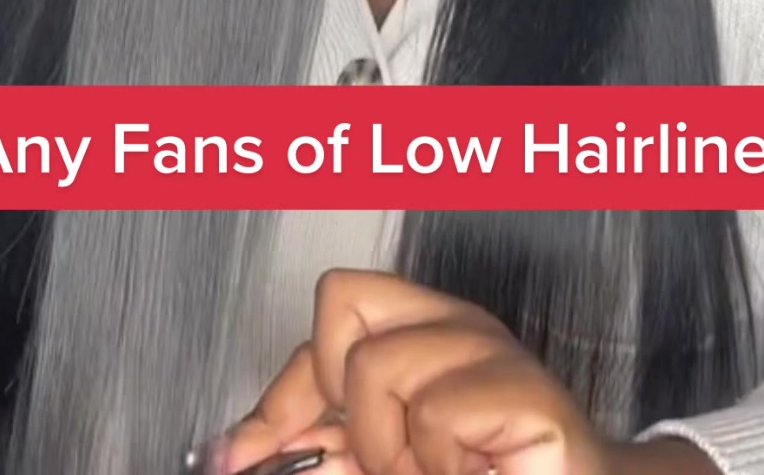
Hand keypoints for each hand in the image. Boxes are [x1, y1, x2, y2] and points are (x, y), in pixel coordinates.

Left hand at [210, 271, 712, 474]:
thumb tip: (236, 454)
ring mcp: (492, 347)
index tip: (237, 457)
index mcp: (420, 326)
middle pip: (342, 305)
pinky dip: (437, 464)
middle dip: (339, 403)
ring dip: (390, 450)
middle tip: (380, 460)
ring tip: (434, 472)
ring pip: (378, 365)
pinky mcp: (526, 387)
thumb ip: (324, 448)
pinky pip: (435, 412)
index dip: (278, 390)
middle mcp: (454, 322)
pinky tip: (472, 472)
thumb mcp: (383, 461)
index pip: (329, 309)